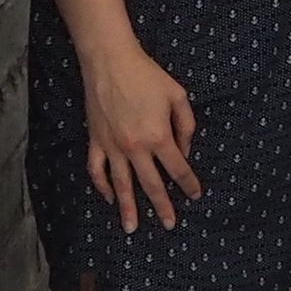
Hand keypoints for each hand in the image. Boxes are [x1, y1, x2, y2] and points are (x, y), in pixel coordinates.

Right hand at [83, 41, 203, 230]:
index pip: (178, 169)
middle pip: (151, 185)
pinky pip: (97, 171)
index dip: (189, 184)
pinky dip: (101, 187)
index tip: (195, 196)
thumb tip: (184, 152)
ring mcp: (113, 147)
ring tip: (132, 228)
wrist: (111, 62)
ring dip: (127, 209)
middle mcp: (135, 148)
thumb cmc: (148, 76)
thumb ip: (186, 126)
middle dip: (162, 207)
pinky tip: (109, 197)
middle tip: (169, 225)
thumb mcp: (178, 96)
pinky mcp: (96, 142)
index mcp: (159, 137)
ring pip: (121, 186)